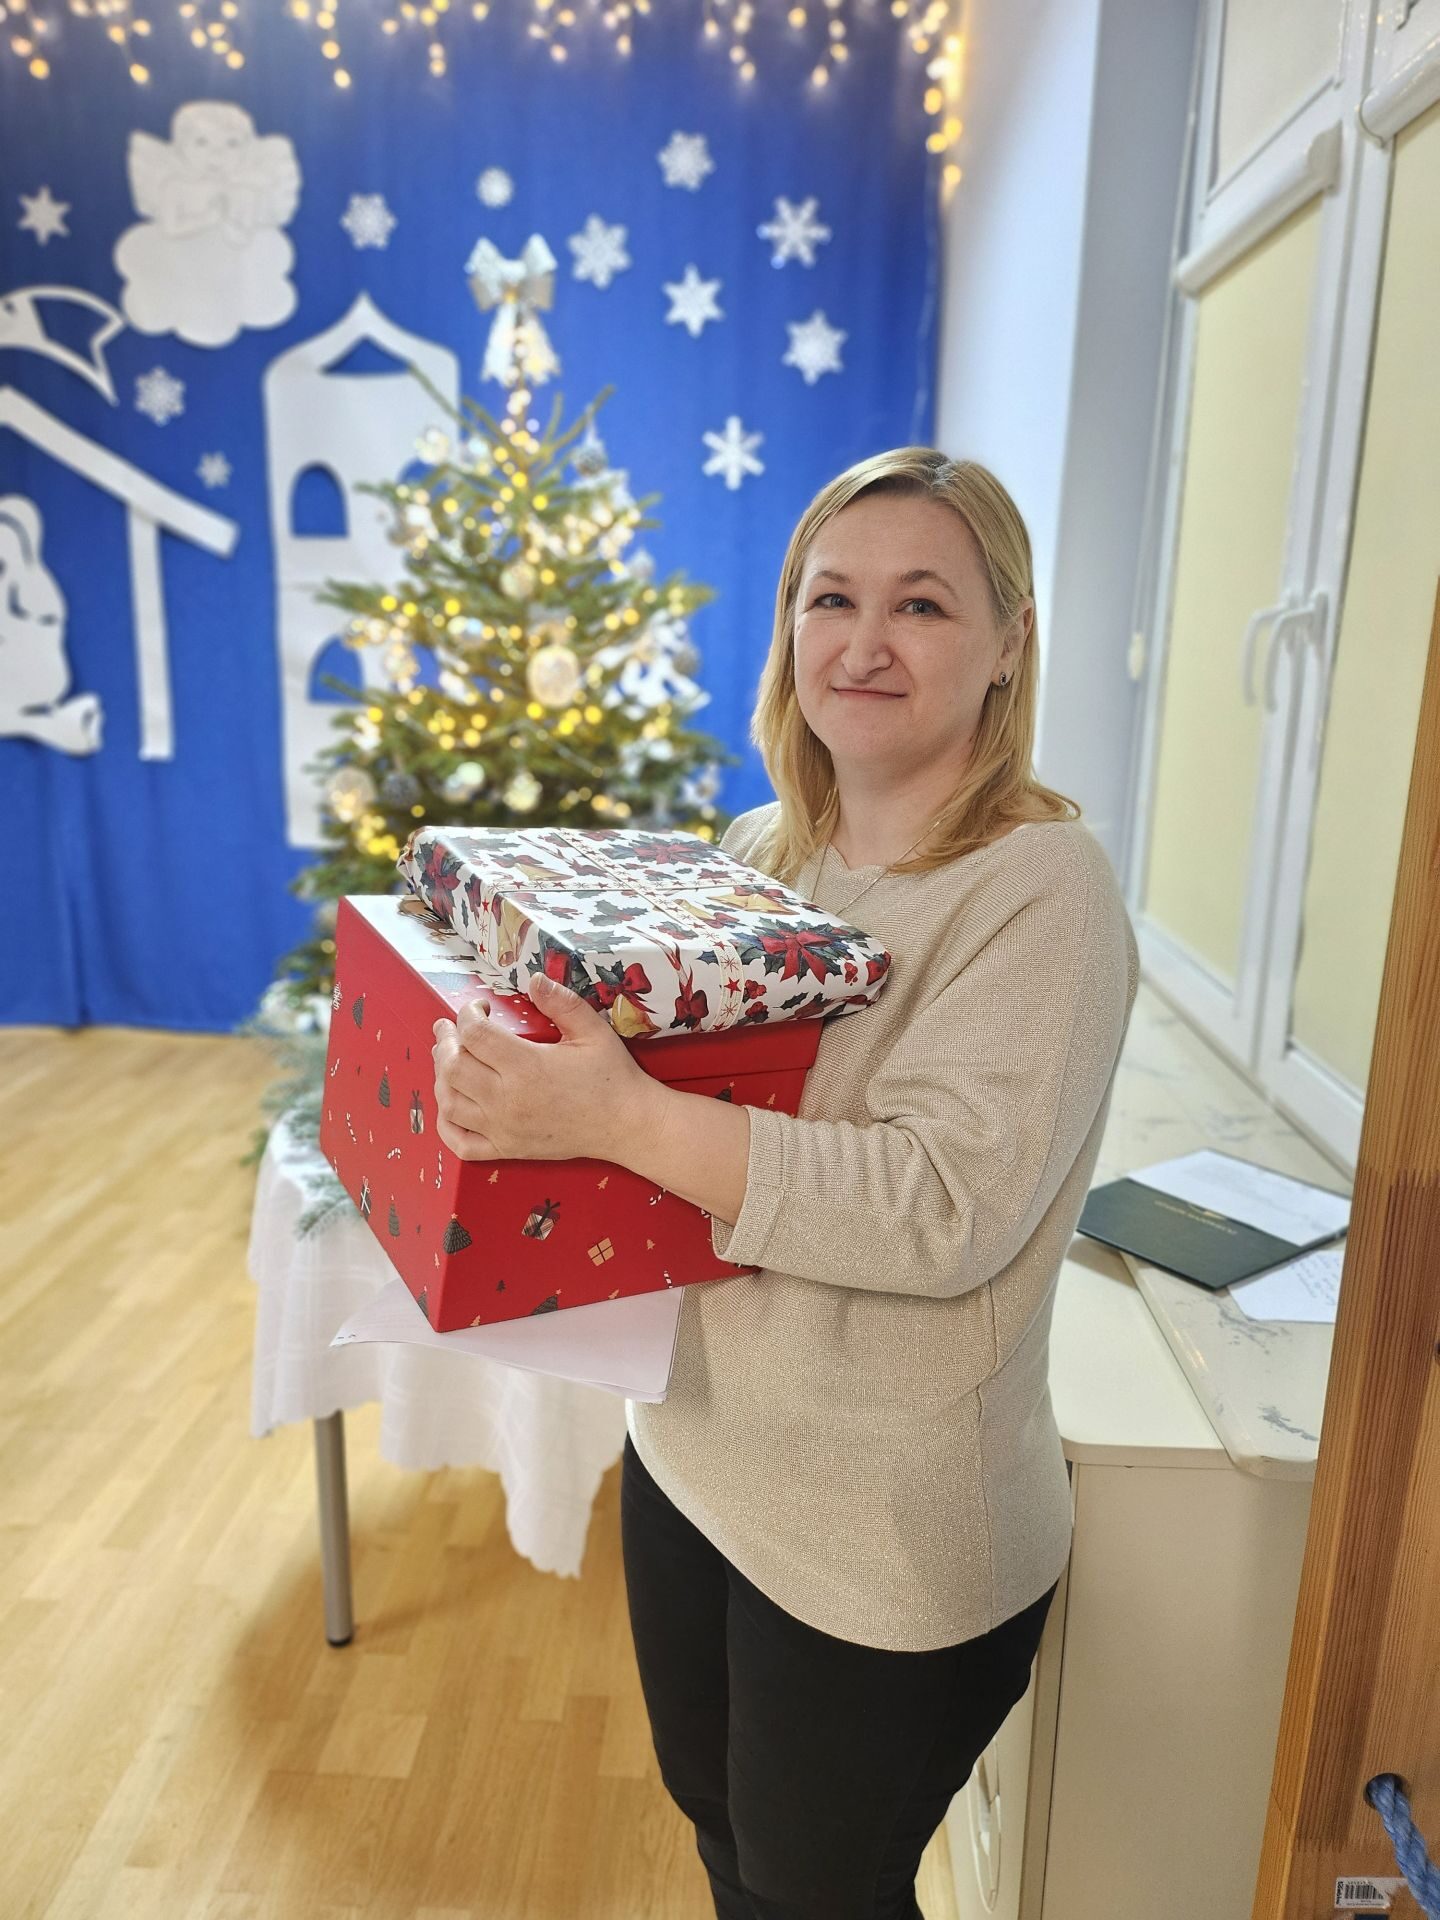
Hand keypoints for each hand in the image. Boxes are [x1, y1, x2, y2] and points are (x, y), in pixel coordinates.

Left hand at [431, 975, 656, 1163]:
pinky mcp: (506, 1149)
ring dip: (441, 1076)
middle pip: (452, 1067)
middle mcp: (507, 1100)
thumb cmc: (612, 1076)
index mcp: (527, 1067)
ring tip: (449, 1058)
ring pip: (449, 1102)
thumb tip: (534, 978)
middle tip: (450, 1028)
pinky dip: (445, 1123)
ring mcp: (503, 1128)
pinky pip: (459, 1142)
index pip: (474, 1034)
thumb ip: (561, 1002)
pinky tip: (450, 1103)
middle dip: (446, 1041)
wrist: (627, 1125)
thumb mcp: (592, 1031)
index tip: (481, 1008)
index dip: (468, 1014)